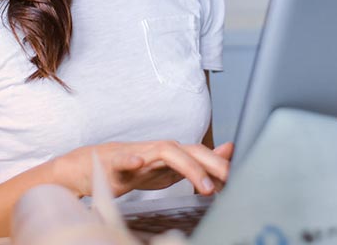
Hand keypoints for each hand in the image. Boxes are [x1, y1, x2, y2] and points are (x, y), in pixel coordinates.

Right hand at [55, 140, 233, 197]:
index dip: (221, 165)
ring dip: (188, 167)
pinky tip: (138, 164)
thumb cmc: (136, 168)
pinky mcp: (116, 162)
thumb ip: (199, 162)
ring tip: (205, 186)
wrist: (95, 167)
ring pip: (165, 153)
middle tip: (231, 179)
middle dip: (213, 164)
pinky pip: (123, 159)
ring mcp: (139, 154)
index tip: (241, 179)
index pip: (202, 155)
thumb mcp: (171, 169)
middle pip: (190, 150)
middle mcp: (160, 149)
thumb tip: (229, 152)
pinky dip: (130, 160)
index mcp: (173, 154)